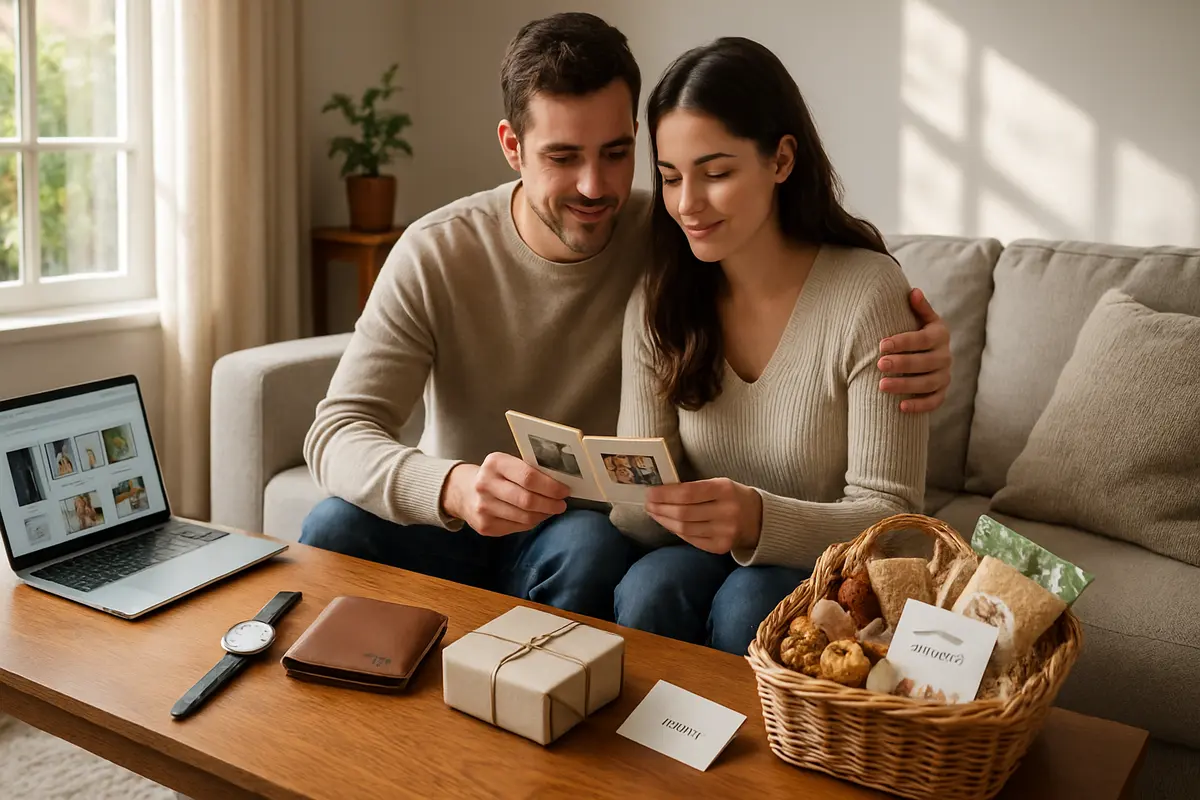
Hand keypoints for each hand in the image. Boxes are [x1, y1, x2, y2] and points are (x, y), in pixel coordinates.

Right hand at [440, 453, 568, 535]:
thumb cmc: (495, 475)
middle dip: (550, 503)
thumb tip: (560, 483)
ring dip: (543, 514)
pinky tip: (535, 516)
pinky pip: (518, 527)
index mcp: (495, 463)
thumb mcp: (507, 464)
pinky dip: (532, 522)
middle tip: (562, 504)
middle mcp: (485, 484)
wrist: (463, 491)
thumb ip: (529, 470)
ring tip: (551, 509)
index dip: (551, 486)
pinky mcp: (485, 526)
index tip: (565, 490)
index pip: (528, 477)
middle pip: (527, 500)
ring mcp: (483, 507)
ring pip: (525, 517)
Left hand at [644, 478, 762, 554]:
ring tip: (655, 514)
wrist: (759, 519)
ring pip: (684, 528)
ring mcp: (725, 532)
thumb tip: (661, 492)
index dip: (665, 494)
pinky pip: (691, 540)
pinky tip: (669, 524)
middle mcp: (726, 512)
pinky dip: (677, 531)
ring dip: (664, 521)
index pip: (687, 492)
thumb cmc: (732, 496)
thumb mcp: (719, 484)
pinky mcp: (721, 547)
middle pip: (683, 513)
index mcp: (724, 490)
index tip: (650, 493)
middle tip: (648, 504)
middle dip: (660, 509)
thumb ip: (694, 487)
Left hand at [878, 287, 951, 412]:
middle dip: (902, 364)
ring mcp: (945, 376)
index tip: (882, 344)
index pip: (923, 339)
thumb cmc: (918, 332)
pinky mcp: (941, 392)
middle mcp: (945, 356)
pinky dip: (919, 406)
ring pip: (928, 384)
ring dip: (905, 386)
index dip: (903, 342)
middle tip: (880, 364)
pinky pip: (934, 402)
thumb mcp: (921, 318)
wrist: (929, 352)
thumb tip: (913, 291)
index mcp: (940, 335)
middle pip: (925, 363)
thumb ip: (918, 307)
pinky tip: (900, 407)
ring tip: (881, 386)